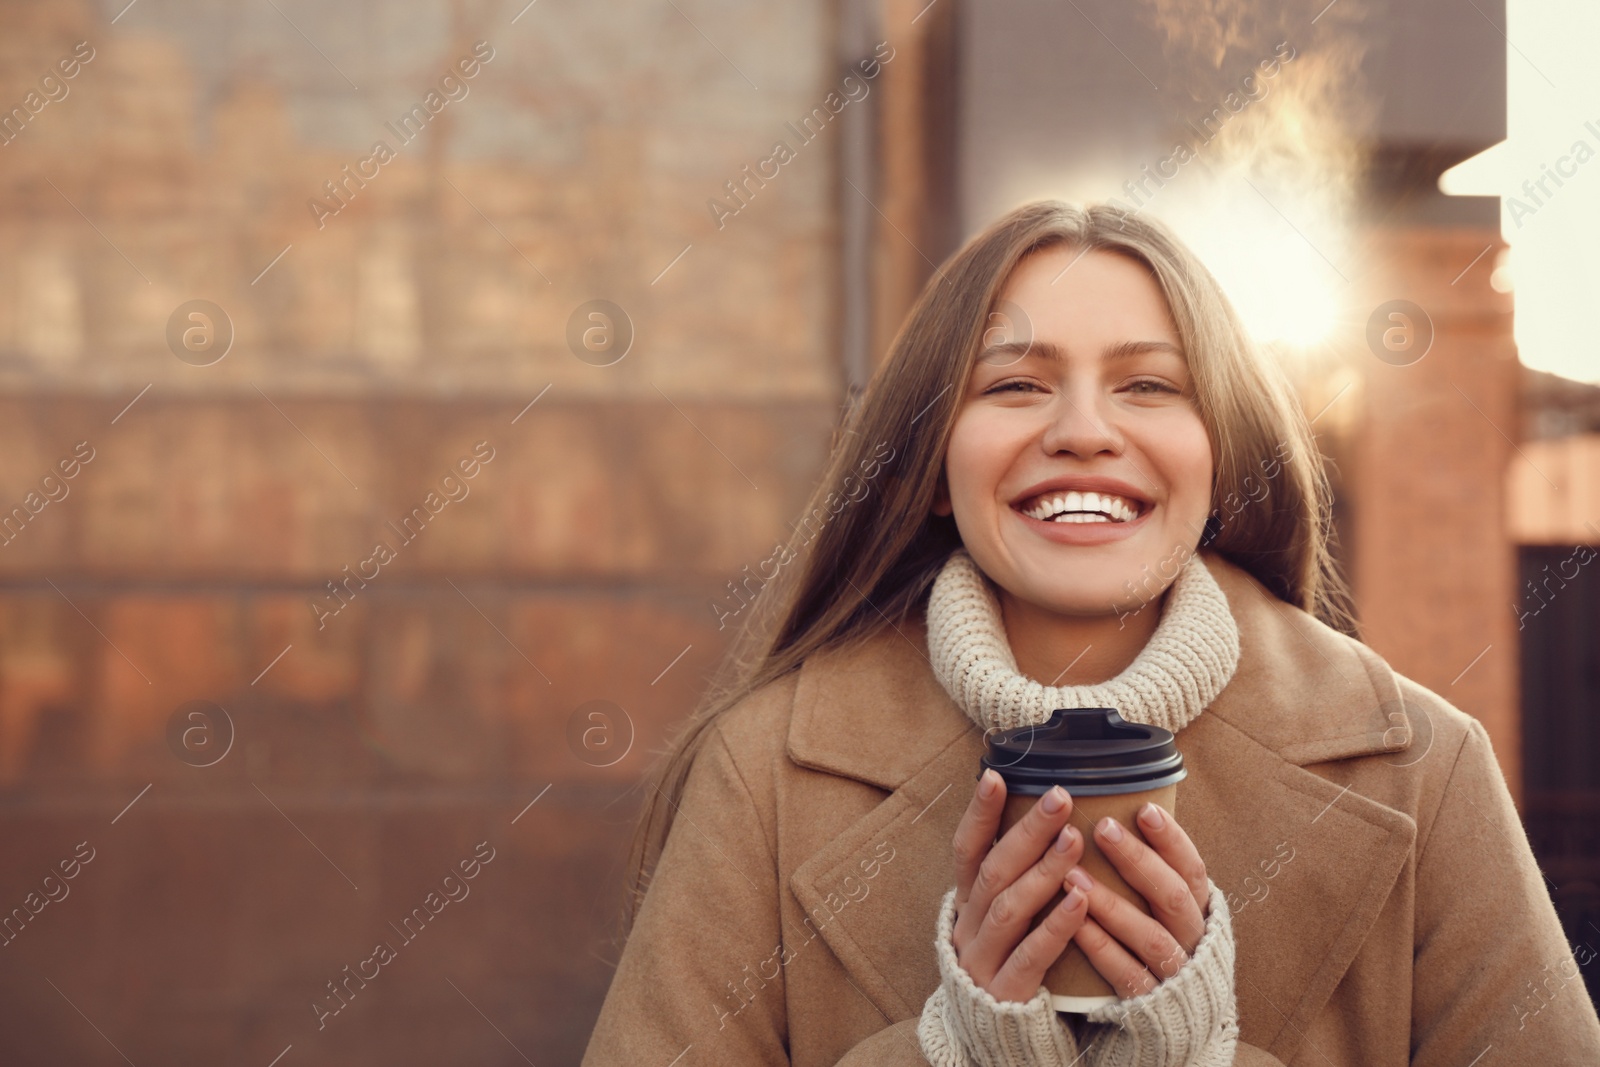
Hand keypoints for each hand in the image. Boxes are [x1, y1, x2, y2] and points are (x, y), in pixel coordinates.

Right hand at [949, 769, 1089, 1001]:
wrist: (994, 1033)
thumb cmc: (1007, 957)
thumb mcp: (999, 914)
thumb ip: (1013, 875)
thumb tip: (1046, 819)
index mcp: (966, 901)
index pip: (966, 847)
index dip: (979, 812)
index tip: (996, 774)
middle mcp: (968, 924)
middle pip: (993, 869)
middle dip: (1027, 830)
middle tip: (1060, 797)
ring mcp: (983, 958)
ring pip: (1009, 907)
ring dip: (1042, 870)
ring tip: (1075, 840)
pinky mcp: (1005, 990)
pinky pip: (1030, 953)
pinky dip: (1056, 925)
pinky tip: (1080, 900)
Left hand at [1067, 802, 1211, 997]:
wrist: (1176, 1024)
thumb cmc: (1159, 947)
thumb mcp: (1166, 911)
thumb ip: (1151, 875)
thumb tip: (1121, 816)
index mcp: (1200, 912)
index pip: (1192, 870)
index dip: (1172, 840)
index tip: (1144, 809)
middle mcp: (1194, 941)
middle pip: (1172, 897)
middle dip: (1138, 861)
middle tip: (1102, 828)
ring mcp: (1175, 975)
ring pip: (1150, 936)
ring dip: (1111, 904)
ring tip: (1073, 874)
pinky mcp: (1150, 1005)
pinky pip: (1127, 974)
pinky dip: (1101, 948)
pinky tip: (1076, 924)